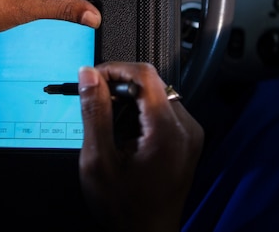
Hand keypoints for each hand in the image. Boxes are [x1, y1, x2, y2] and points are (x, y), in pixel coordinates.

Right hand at [78, 63, 203, 231]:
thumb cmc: (125, 209)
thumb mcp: (98, 160)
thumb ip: (95, 112)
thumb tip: (88, 76)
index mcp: (168, 131)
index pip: (145, 74)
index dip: (114, 69)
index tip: (92, 79)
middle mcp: (186, 128)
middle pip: (151, 83)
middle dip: (119, 89)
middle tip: (96, 108)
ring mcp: (189, 134)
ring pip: (156, 95)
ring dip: (130, 102)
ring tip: (111, 130)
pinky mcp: (186, 140)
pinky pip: (163, 110)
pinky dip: (141, 114)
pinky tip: (126, 137)